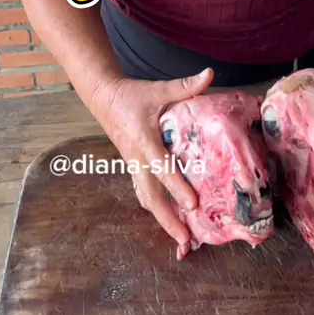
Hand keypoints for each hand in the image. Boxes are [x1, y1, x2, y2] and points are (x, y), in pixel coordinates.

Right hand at [91, 68, 213, 258]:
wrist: (103, 97)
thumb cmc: (133, 94)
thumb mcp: (159, 89)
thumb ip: (185, 86)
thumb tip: (210, 74)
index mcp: (144, 141)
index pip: (163, 168)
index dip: (178, 187)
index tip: (193, 205)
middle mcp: (137, 159)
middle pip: (151, 197)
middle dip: (168, 220)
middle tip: (185, 240)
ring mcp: (133, 165)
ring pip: (145, 198)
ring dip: (161, 220)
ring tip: (179, 239)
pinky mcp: (133, 166)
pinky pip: (143, 192)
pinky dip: (155, 208)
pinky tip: (167, 219)